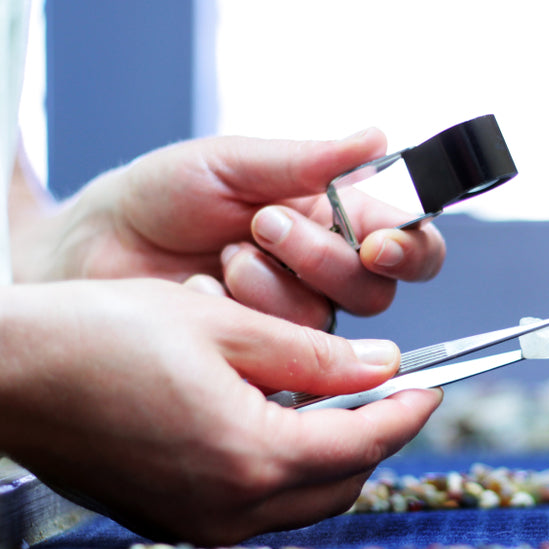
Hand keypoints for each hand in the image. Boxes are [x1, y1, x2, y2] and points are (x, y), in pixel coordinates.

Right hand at [0, 279, 441, 544]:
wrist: (10, 372)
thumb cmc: (101, 335)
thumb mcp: (224, 326)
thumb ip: (316, 356)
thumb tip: (383, 367)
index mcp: (251, 456)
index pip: (365, 442)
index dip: (409, 411)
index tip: (433, 385)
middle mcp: (231, 506)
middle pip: (343, 481)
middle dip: (378, 435)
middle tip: (389, 389)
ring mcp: (201, 522)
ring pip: (305, 500)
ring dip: (335, 454)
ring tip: (337, 399)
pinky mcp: (176, 520)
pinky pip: (260, 506)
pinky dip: (288, 469)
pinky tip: (281, 422)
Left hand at [11, 130, 446, 328]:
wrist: (91, 251)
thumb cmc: (157, 198)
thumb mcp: (230, 163)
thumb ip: (307, 161)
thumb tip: (376, 139)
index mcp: (334, 221)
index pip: (409, 247)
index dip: (408, 251)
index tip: (377, 244)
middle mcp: (323, 276)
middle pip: (375, 293)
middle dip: (321, 259)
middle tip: (264, 225)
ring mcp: (292, 321)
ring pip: (326, 325)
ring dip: (272, 287)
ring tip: (222, 258)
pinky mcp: (261, 360)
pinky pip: (279, 355)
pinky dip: (237, 316)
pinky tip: (201, 292)